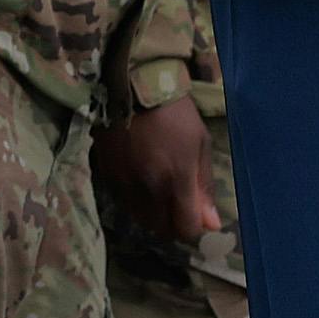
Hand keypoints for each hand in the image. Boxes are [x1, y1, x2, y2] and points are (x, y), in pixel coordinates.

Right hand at [90, 94, 215, 241]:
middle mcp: (149, 188)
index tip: (198, 220)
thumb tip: (211, 223)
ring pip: (140, 219)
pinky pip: (124, 201)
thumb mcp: (200, 144)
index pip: (186, 228)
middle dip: (173, 225)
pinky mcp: (107, 175)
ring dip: (153, 215)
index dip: (194, 230)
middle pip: (161, 229)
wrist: (133, 87)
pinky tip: (142, 182)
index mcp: (177, 179)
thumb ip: (203, 186)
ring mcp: (125, 183)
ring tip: (160, 196)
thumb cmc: (176, 114)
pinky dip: (136, 201)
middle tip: (179, 209)